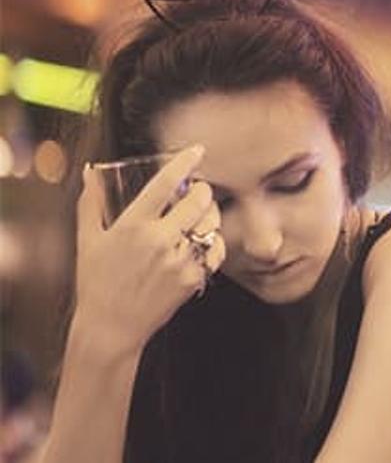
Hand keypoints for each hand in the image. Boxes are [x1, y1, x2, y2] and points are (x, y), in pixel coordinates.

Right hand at [72, 146, 226, 355]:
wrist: (111, 326)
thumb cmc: (96, 282)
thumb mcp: (87, 240)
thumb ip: (90, 203)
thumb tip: (91, 172)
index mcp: (132, 226)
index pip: (164, 184)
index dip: (184, 162)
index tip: (197, 151)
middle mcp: (158, 240)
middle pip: (198, 201)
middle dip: (203, 191)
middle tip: (199, 191)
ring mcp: (178, 260)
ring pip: (210, 224)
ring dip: (210, 214)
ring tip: (203, 213)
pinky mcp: (192, 278)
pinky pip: (216, 251)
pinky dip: (215, 242)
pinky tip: (205, 241)